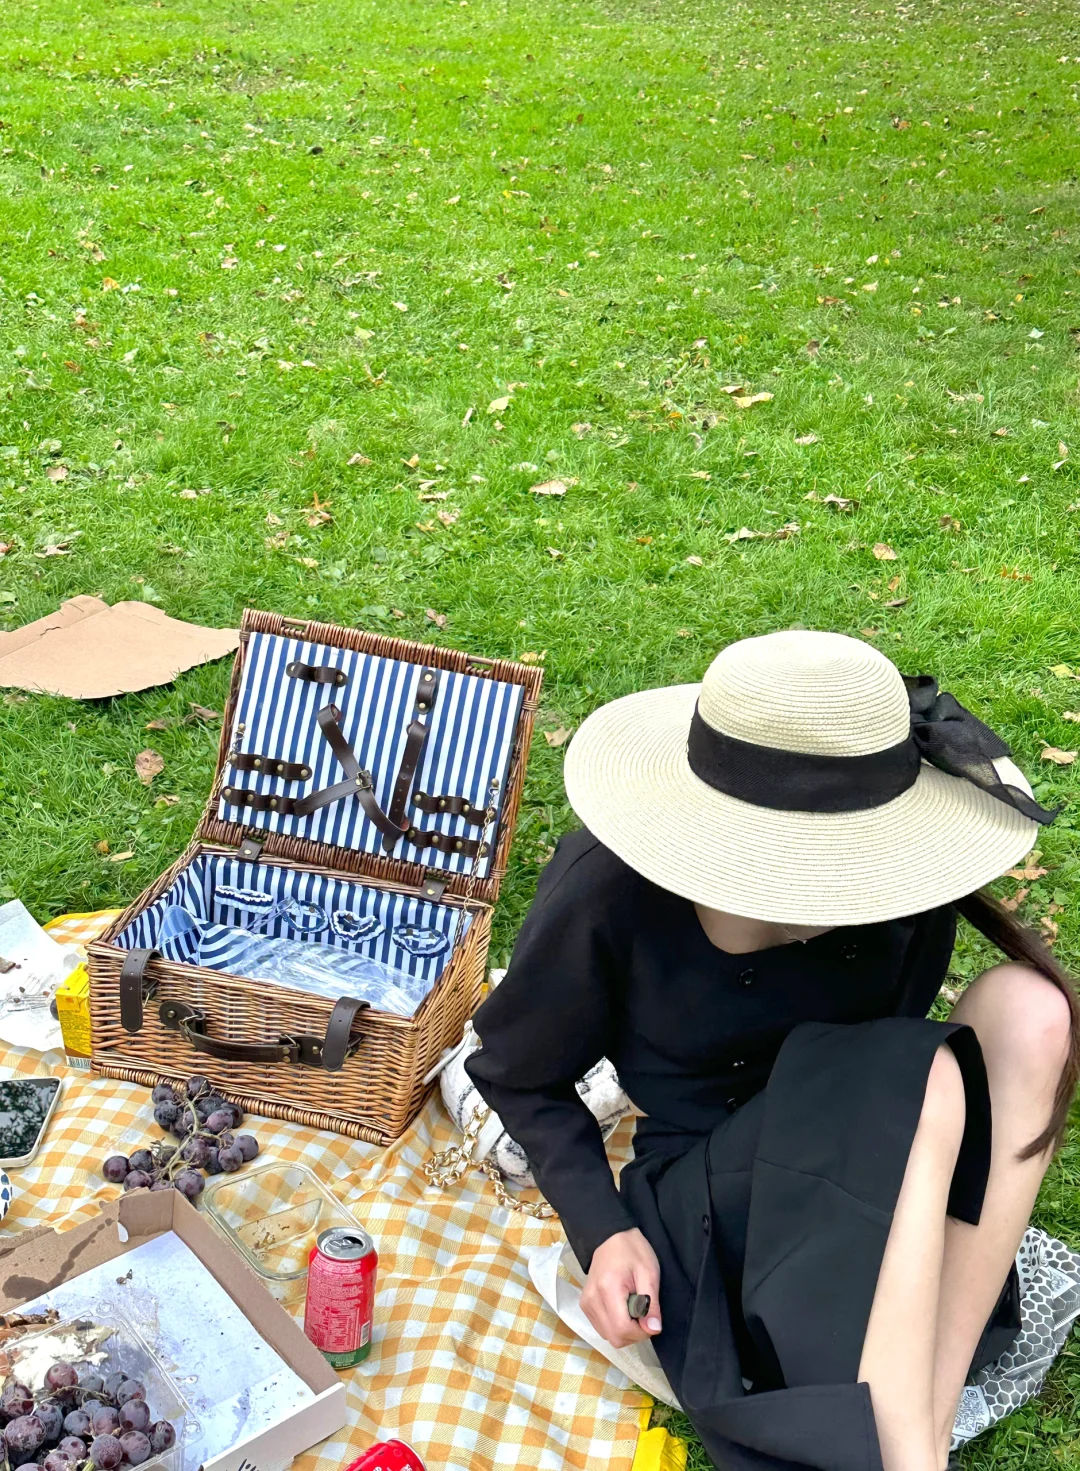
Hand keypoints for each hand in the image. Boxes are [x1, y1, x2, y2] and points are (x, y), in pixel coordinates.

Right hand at [580, 1228, 661, 1347]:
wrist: (611, 1237)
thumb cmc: (633, 1251)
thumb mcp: (649, 1273)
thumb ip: (651, 1304)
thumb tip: (653, 1330)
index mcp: (607, 1289)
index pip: (622, 1329)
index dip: (641, 1332)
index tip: (651, 1320)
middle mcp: (591, 1300)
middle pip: (614, 1337)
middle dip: (634, 1333)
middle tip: (643, 1313)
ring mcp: (586, 1304)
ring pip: (608, 1336)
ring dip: (625, 1331)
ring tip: (633, 1308)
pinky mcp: (585, 1306)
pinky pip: (602, 1328)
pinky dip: (615, 1326)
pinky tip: (622, 1309)